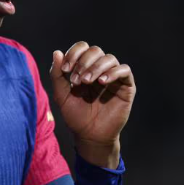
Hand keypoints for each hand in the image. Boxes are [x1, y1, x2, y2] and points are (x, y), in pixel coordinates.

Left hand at [49, 42, 135, 167]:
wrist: (89, 136)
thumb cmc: (75, 116)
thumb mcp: (61, 95)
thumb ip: (57, 75)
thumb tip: (57, 52)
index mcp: (85, 68)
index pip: (82, 48)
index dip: (74, 53)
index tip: (65, 69)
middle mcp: (100, 69)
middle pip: (95, 50)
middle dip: (83, 62)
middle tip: (76, 80)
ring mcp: (114, 77)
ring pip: (109, 58)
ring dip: (95, 67)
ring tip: (87, 82)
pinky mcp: (126, 87)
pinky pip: (124, 70)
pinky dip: (113, 72)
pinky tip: (102, 82)